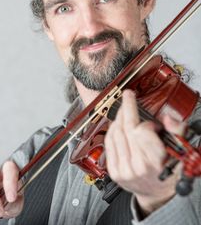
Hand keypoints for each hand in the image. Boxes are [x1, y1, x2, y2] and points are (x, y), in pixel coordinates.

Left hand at [104, 90, 183, 214]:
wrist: (156, 191)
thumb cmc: (168, 169)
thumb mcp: (180, 150)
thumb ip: (178, 131)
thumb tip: (167, 118)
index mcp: (157, 162)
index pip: (141, 132)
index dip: (144, 120)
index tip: (147, 116)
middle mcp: (139, 167)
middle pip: (126, 129)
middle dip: (127, 108)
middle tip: (128, 97)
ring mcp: (124, 170)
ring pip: (116, 134)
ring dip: (119, 117)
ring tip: (124, 110)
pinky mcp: (114, 171)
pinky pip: (109, 143)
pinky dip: (112, 130)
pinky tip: (117, 124)